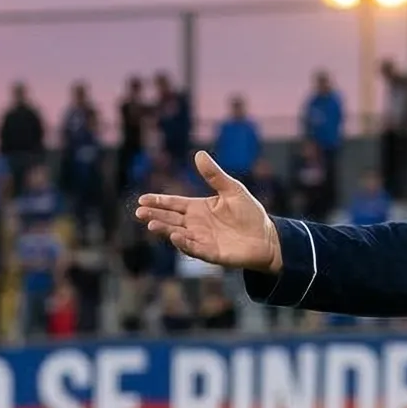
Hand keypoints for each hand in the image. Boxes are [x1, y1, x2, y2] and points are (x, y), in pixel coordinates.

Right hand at [133, 153, 277, 270]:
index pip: (173, 204)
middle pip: (171, 219)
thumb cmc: (249, 212)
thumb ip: (214, 175)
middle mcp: (196, 225)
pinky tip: (175, 236)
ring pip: (178, 234)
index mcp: (198, 208)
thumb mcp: (232, 189)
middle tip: (139, 212)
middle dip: (155, 215)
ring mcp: (202, 240)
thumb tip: (199, 154)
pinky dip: (184, 244)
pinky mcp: (212, 253)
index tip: (142, 199)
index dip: (158, 201)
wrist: (267, 236)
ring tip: (151, 224)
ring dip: (164, 229)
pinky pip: (195, 249)